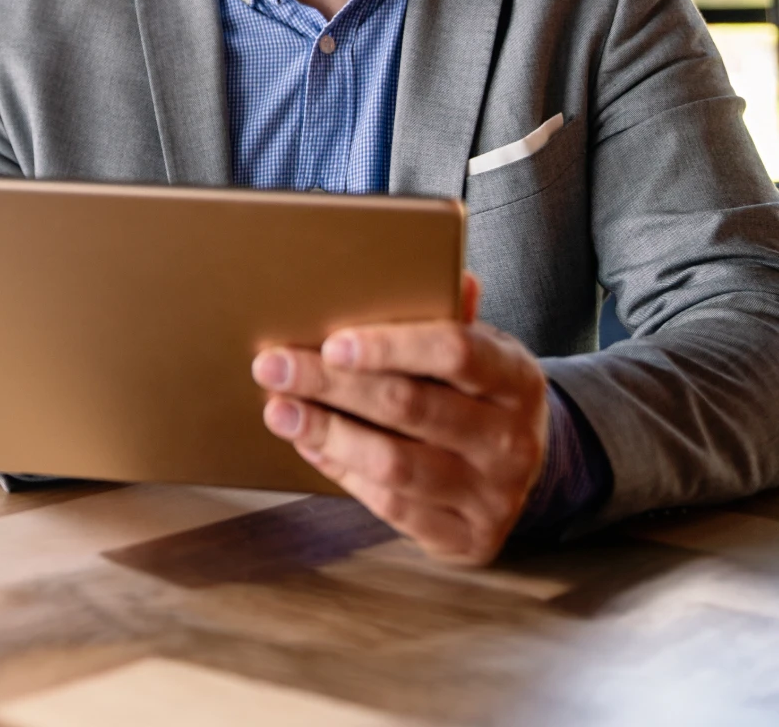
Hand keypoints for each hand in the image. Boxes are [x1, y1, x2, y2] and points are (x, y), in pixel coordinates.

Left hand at [251, 273, 548, 565]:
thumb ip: (451, 313)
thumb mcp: (483, 349)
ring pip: (395, 464)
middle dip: (332, 383)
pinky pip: (392, 507)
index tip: (333, 339)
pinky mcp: (466, 538)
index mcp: (517, 377)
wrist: (530, 472)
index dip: (392, 344)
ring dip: (327, 432)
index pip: (456, 350)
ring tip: (278, 408)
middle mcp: (510, 439)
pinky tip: (310, 444)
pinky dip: (344, 471)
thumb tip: (432, 267)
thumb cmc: (482, 393)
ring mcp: (491, 495)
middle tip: (275, 364)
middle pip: (410, 406)